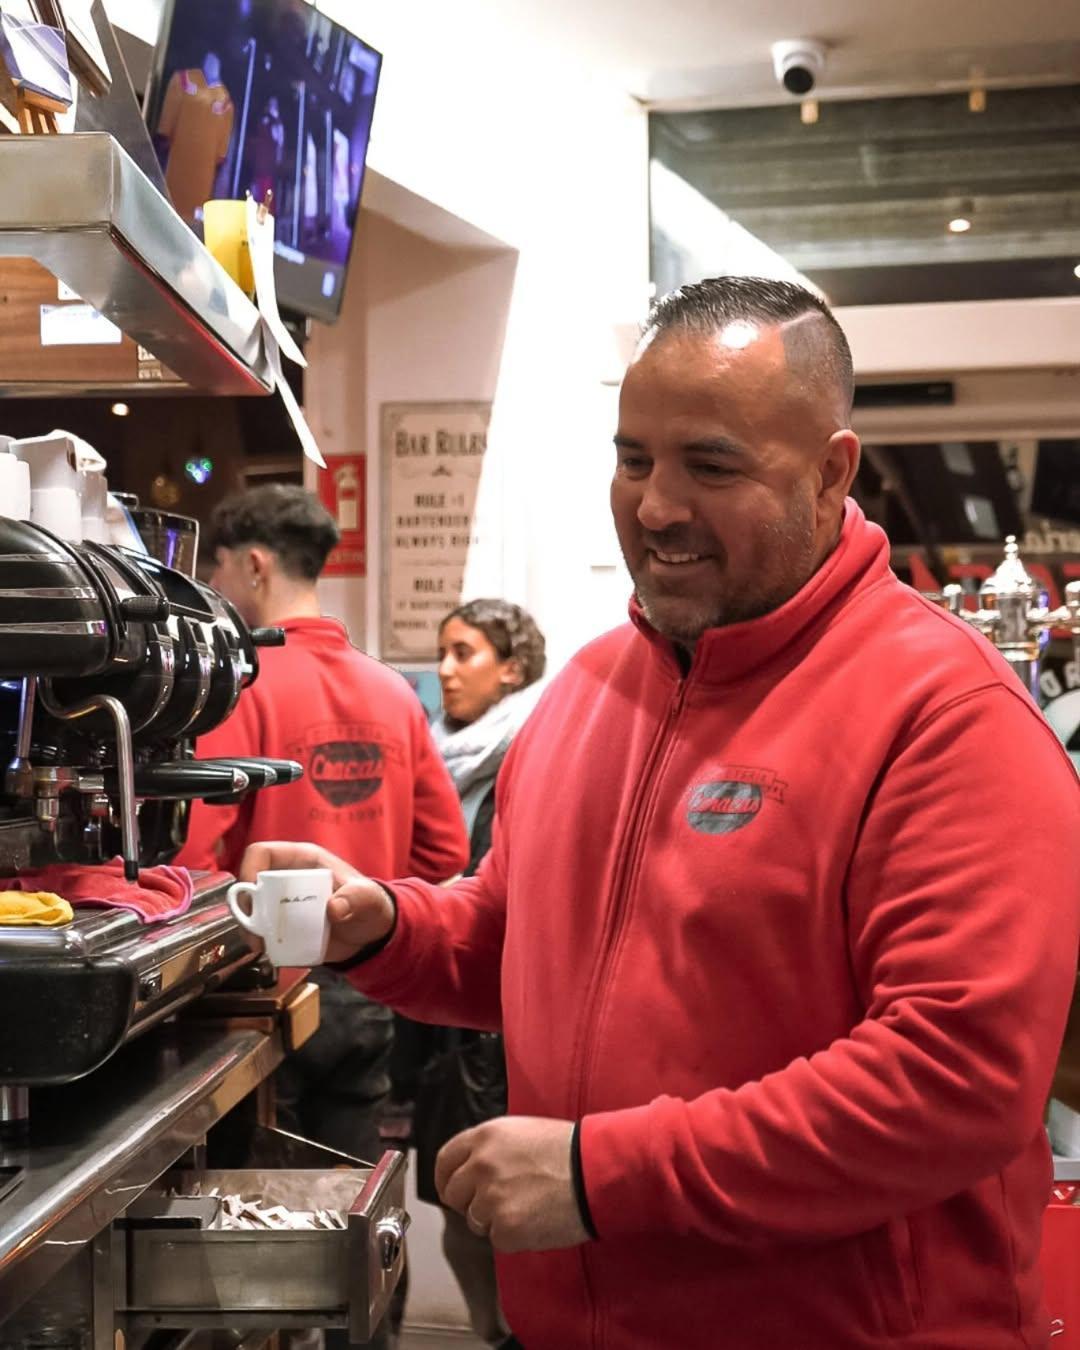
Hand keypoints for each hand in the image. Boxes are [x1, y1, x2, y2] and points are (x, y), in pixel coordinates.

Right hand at [238, 841, 395, 962]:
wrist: (371, 934)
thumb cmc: (369, 904)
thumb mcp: (369, 898)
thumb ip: (357, 899)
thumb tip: (334, 909)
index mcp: (302, 860)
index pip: (262, 853)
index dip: (250, 869)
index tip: (252, 894)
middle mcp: (286, 880)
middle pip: (249, 885)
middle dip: (246, 907)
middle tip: (256, 930)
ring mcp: (282, 904)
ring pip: (251, 911)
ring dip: (250, 928)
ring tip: (261, 946)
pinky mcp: (283, 927)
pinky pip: (262, 933)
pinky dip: (262, 943)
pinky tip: (271, 954)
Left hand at [435, 1117, 588, 1253]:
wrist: (595, 1172)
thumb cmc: (567, 1150)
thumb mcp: (521, 1132)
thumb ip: (490, 1148)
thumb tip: (471, 1168)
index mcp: (484, 1137)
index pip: (444, 1160)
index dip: (446, 1178)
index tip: (451, 1189)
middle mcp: (481, 1165)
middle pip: (453, 1194)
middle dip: (469, 1202)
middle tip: (496, 1203)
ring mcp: (491, 1198)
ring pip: (475, 1220)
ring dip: (495, 1220)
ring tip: (527, 1206)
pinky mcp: (506, 1228)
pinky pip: (497, 1240)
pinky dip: (514, 1236)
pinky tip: (535, 1219)